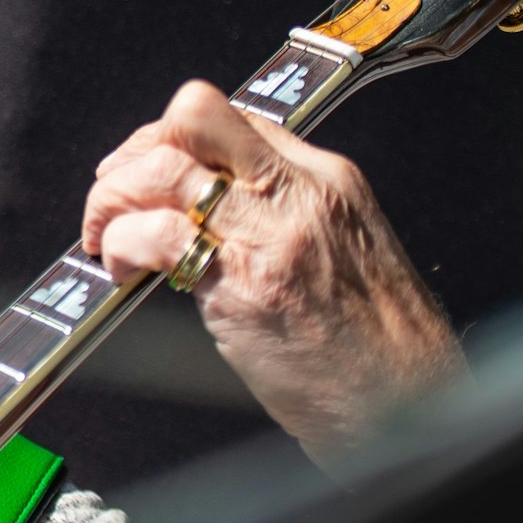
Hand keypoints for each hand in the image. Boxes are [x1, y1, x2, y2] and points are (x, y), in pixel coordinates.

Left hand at [80, 81, 465, 470]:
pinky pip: (157, 235)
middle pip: (192, 117)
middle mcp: (298, 193)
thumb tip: (204, 207)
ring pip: (160, 169)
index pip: (229, 117)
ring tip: (109, 241)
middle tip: (113, 199)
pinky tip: (124, 274)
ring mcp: (270, 234)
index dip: (167, 138)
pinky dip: (122, 246)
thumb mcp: (343, 251)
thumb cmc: (378, 346)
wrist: (413, 405)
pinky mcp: (245, 284)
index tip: (142, 173)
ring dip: (111, 201)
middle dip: (133, 152)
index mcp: (326, 178)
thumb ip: (281, 216)